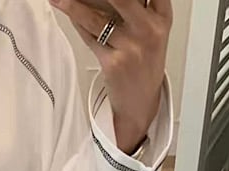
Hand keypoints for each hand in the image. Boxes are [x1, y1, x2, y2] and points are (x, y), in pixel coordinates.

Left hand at [51, 0, 171, 153]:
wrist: (141, 103)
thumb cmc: (142, 64)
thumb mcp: (150, 31)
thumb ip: (136, 8)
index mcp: (161, 17)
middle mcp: (149, 30)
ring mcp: (131, 48)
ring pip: (97, 18)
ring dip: (73, 5)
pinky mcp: (114, 64)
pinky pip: (90, 38)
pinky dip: (76, 22)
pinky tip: (67, 10)